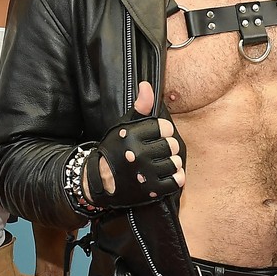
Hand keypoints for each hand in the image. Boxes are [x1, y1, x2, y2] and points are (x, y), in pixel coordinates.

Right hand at [91, 80, 183, 206]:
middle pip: (172, 145)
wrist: (100, 181)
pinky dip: (176, 177)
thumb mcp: (124, 126)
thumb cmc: (115, 150)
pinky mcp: (151, 190)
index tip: (156, 135)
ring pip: (175, 163)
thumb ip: (140, 107)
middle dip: (167, 147)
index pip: (164, 127)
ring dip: (172, 162)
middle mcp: (138, 155)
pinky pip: (176, 180)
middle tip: (158, 150)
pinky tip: (166, 174)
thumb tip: (146, 85)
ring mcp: (145, 174)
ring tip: (161, 162)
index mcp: (131, 136)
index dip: (163, 131)